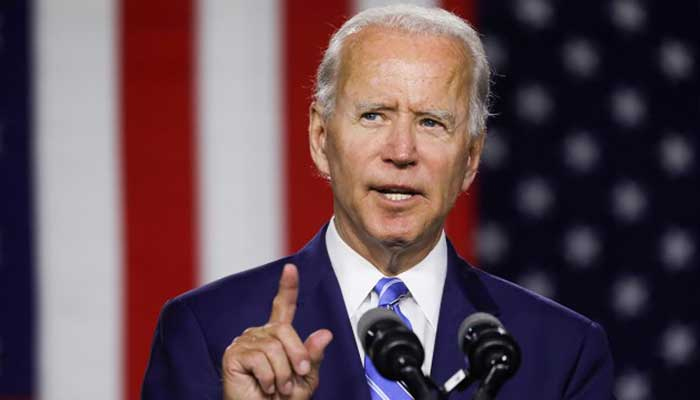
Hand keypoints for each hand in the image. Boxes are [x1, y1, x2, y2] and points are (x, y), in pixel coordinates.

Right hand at [222, 264, 332, 398]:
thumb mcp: (305, 379)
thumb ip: (313, 356)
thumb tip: (325, 334)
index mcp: (277, 337)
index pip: (283, 307)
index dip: (287, 287)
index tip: (291, 268)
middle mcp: (259, 335)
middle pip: (285, 330)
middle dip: (297, 356)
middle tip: (297, 377)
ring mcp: (244, 343)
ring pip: (274, 347)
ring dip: (283, 373)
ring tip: (278, 387)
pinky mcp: (233, 355)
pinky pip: (260, 358)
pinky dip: (268, 377)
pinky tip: (264, 386)